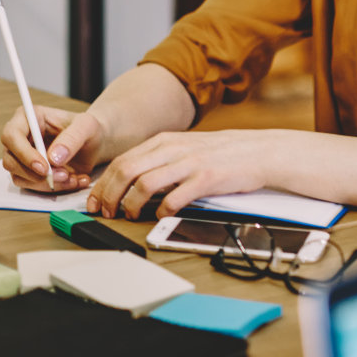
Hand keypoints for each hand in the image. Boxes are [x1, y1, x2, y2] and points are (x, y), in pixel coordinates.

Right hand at [1, 105, 104, 192]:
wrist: (96, 143)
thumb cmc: (89, 129)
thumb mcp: (88, 126)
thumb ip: (72, 138)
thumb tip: (53, 158)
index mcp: (28, 118)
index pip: (12, 136)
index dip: (24, 154)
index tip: (44, 167)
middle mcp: (20, 138)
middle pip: (10, 161)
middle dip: (36, 174)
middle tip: (64, 175)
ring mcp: (22, 157)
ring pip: (20, 177)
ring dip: (46, 184)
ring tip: (73, 177)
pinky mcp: (30, 173)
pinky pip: (34, 186)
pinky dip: (55, 188)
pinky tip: (74, 180)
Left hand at [88, 129, 281, 218]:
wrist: (260, 151)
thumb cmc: (224, 153)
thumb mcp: (187, 147)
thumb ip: (161, 158)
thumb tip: (133, 179)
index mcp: (165, 141)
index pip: (122, 161)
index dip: (103, 184)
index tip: (96, 201)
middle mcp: (173, 149)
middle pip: (125, 171)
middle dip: (109, 196)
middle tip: (105, 212)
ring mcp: (189, 163)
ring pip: (144, 184)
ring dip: (130, 205)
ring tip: (130, 215)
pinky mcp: (206, 178)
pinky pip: (174, 198)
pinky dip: (161, 211)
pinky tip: (161, 215)